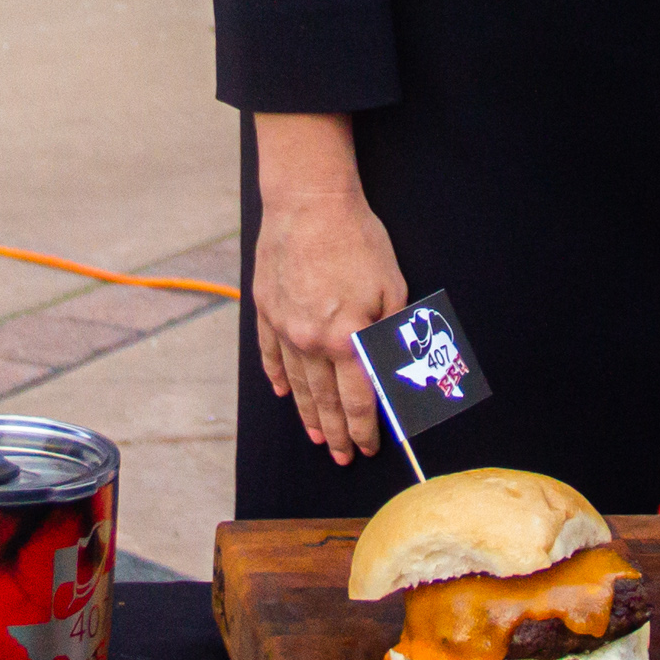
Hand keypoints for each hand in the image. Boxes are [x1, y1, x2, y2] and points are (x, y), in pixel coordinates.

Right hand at [249, 153, 406, 465]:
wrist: (309, 203)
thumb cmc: (357, 240)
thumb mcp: (392, 287)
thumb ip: (391, 335)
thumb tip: (394, 375)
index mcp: (346, 339)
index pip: (358, 400)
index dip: (365, 428)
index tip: (369, 448)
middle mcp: (310, 342)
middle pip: (325, 400)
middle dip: (337, 433)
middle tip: (344, 457)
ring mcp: (283, 328)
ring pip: (297, 384)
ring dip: (308, 414)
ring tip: (318, 437)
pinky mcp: (265, 311)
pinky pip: (271, 355)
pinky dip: (278, 377)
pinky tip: (282, 392)